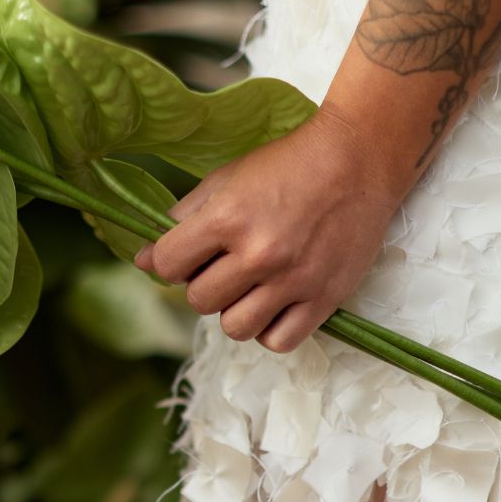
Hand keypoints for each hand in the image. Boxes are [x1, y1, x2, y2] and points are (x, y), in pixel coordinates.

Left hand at [133, 103, 406, 353]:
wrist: (358, 159)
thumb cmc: (288, 165)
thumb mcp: (228, 179)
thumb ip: (182, 219)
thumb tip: (142, 261)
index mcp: (228, 217)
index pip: (168, 266)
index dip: (172, 262)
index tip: (188, 255)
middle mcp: (259, 253)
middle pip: (200, 301)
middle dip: (206, 285)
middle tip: (228, 266)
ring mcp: (293, 280)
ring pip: (236, 328)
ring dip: (236, 311)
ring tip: (252, 288)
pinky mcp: (324, 298)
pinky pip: (278, 342)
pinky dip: (270, 329)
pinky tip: (276, 304)